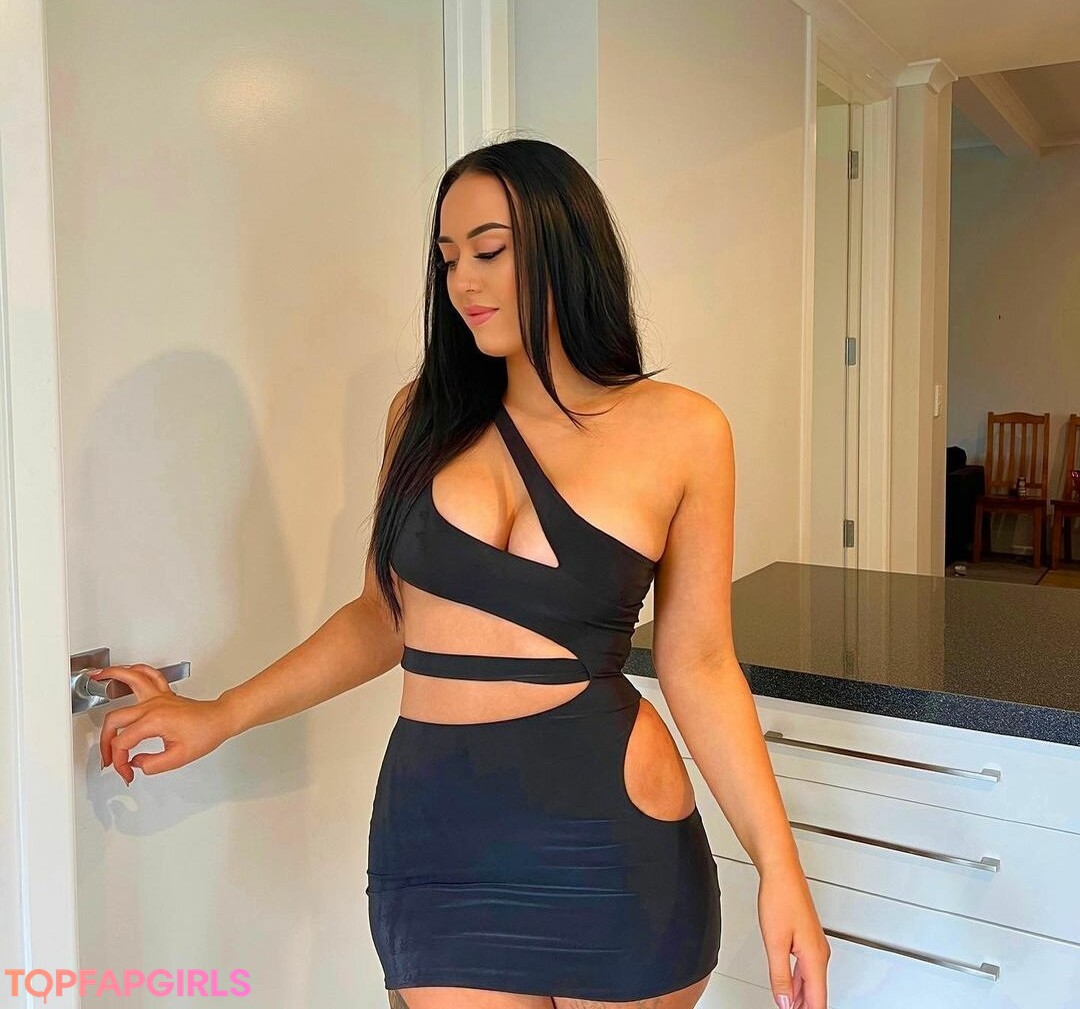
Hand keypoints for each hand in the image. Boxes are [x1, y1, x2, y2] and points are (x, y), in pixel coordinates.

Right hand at [91, 664, 232, 784]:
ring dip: (112, 677)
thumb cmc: (205, 733)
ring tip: (97, 678)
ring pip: (130, 680)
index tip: (126, 771)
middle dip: (106, 741)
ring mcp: (158, 697)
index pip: (123, 743)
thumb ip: (152, 764)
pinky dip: (136, 670)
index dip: (120, 761)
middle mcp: (153, 705)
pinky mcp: (164, 694)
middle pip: (115, 719)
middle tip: (108, 757)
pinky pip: (149, 675)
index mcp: (154, 721)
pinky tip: (127, 670)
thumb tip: (136, 763)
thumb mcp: (178, 758)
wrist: (220, 719)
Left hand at [757, 861, 829, 1008]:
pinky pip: (805, 969)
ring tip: (789, 1008)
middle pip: (816, 994)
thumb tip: (784, 1002)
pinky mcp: (806, 939)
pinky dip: (798, 983)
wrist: (781, 871)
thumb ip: (780, 976)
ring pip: (810, 982)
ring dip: (801, 999)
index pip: (818, 1000)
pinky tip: (789, 989)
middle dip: (804, 1008)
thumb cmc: (780, 897)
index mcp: (814, 957)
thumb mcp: (775, 942)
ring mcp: (814, 945)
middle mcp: (819, 953)